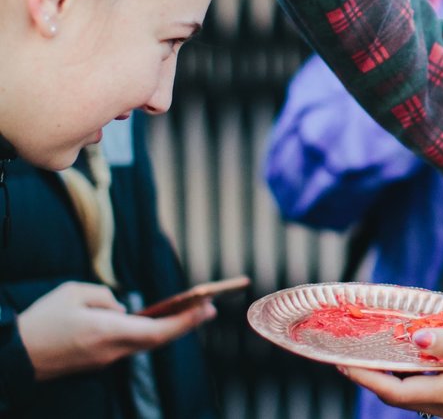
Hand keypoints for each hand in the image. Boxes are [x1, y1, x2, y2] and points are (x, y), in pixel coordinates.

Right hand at [18, 282, 215, 380]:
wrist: (14, 356)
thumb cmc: (42, 321)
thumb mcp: (74, 293)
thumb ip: (105, 298)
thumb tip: (122, 309)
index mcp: (109, 332)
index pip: (159, 330)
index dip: (187, 321)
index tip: (208, 308)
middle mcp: (111, 351)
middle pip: (158, 339)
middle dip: (185, 323)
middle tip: (208, 307)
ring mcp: (104, 361)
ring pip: (143, 344)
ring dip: (167, 328)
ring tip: (188, 311)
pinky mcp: (96, 363)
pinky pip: (127, 346)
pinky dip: (146, 334)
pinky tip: (154, 322)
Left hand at [338, 329, 442, 418]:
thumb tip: (416, 339)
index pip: (394, 390)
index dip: (364, 377)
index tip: (341, 362)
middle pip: (397, 395)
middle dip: (371, 377)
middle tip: (350, 354)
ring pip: (412, 396)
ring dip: (391, 377)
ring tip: (377, 352)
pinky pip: (429, 394)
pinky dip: (414, 378)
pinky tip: (417, 359)